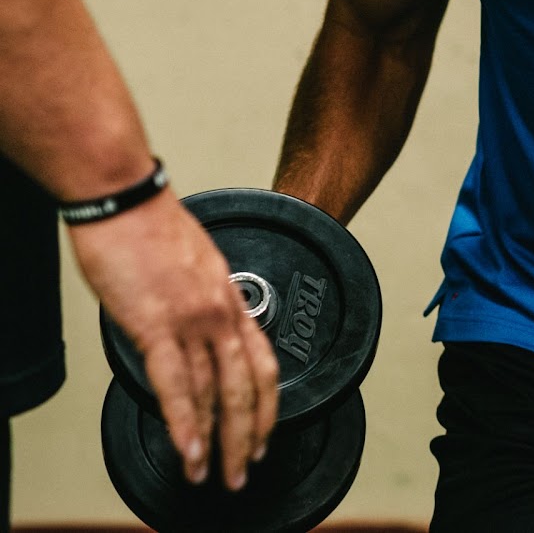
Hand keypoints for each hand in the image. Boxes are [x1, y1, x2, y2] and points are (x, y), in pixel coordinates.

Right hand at [70, 190, 278, 489]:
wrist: (126, 197)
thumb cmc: (150, 224)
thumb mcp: (195, 263)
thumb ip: (202, 299)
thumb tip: (193, 327)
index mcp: (231, 297)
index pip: (263, 362)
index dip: (268, 404)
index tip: (264, 432)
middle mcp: (221, 313)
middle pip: (247, 388)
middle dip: (249, 437)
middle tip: (245, 470)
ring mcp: (193, 321)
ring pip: (217, 394)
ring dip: (217, 442)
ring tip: (214, 474)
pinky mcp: (157, 325)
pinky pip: (178, 385)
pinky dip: (185, 424)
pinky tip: (189, 449)